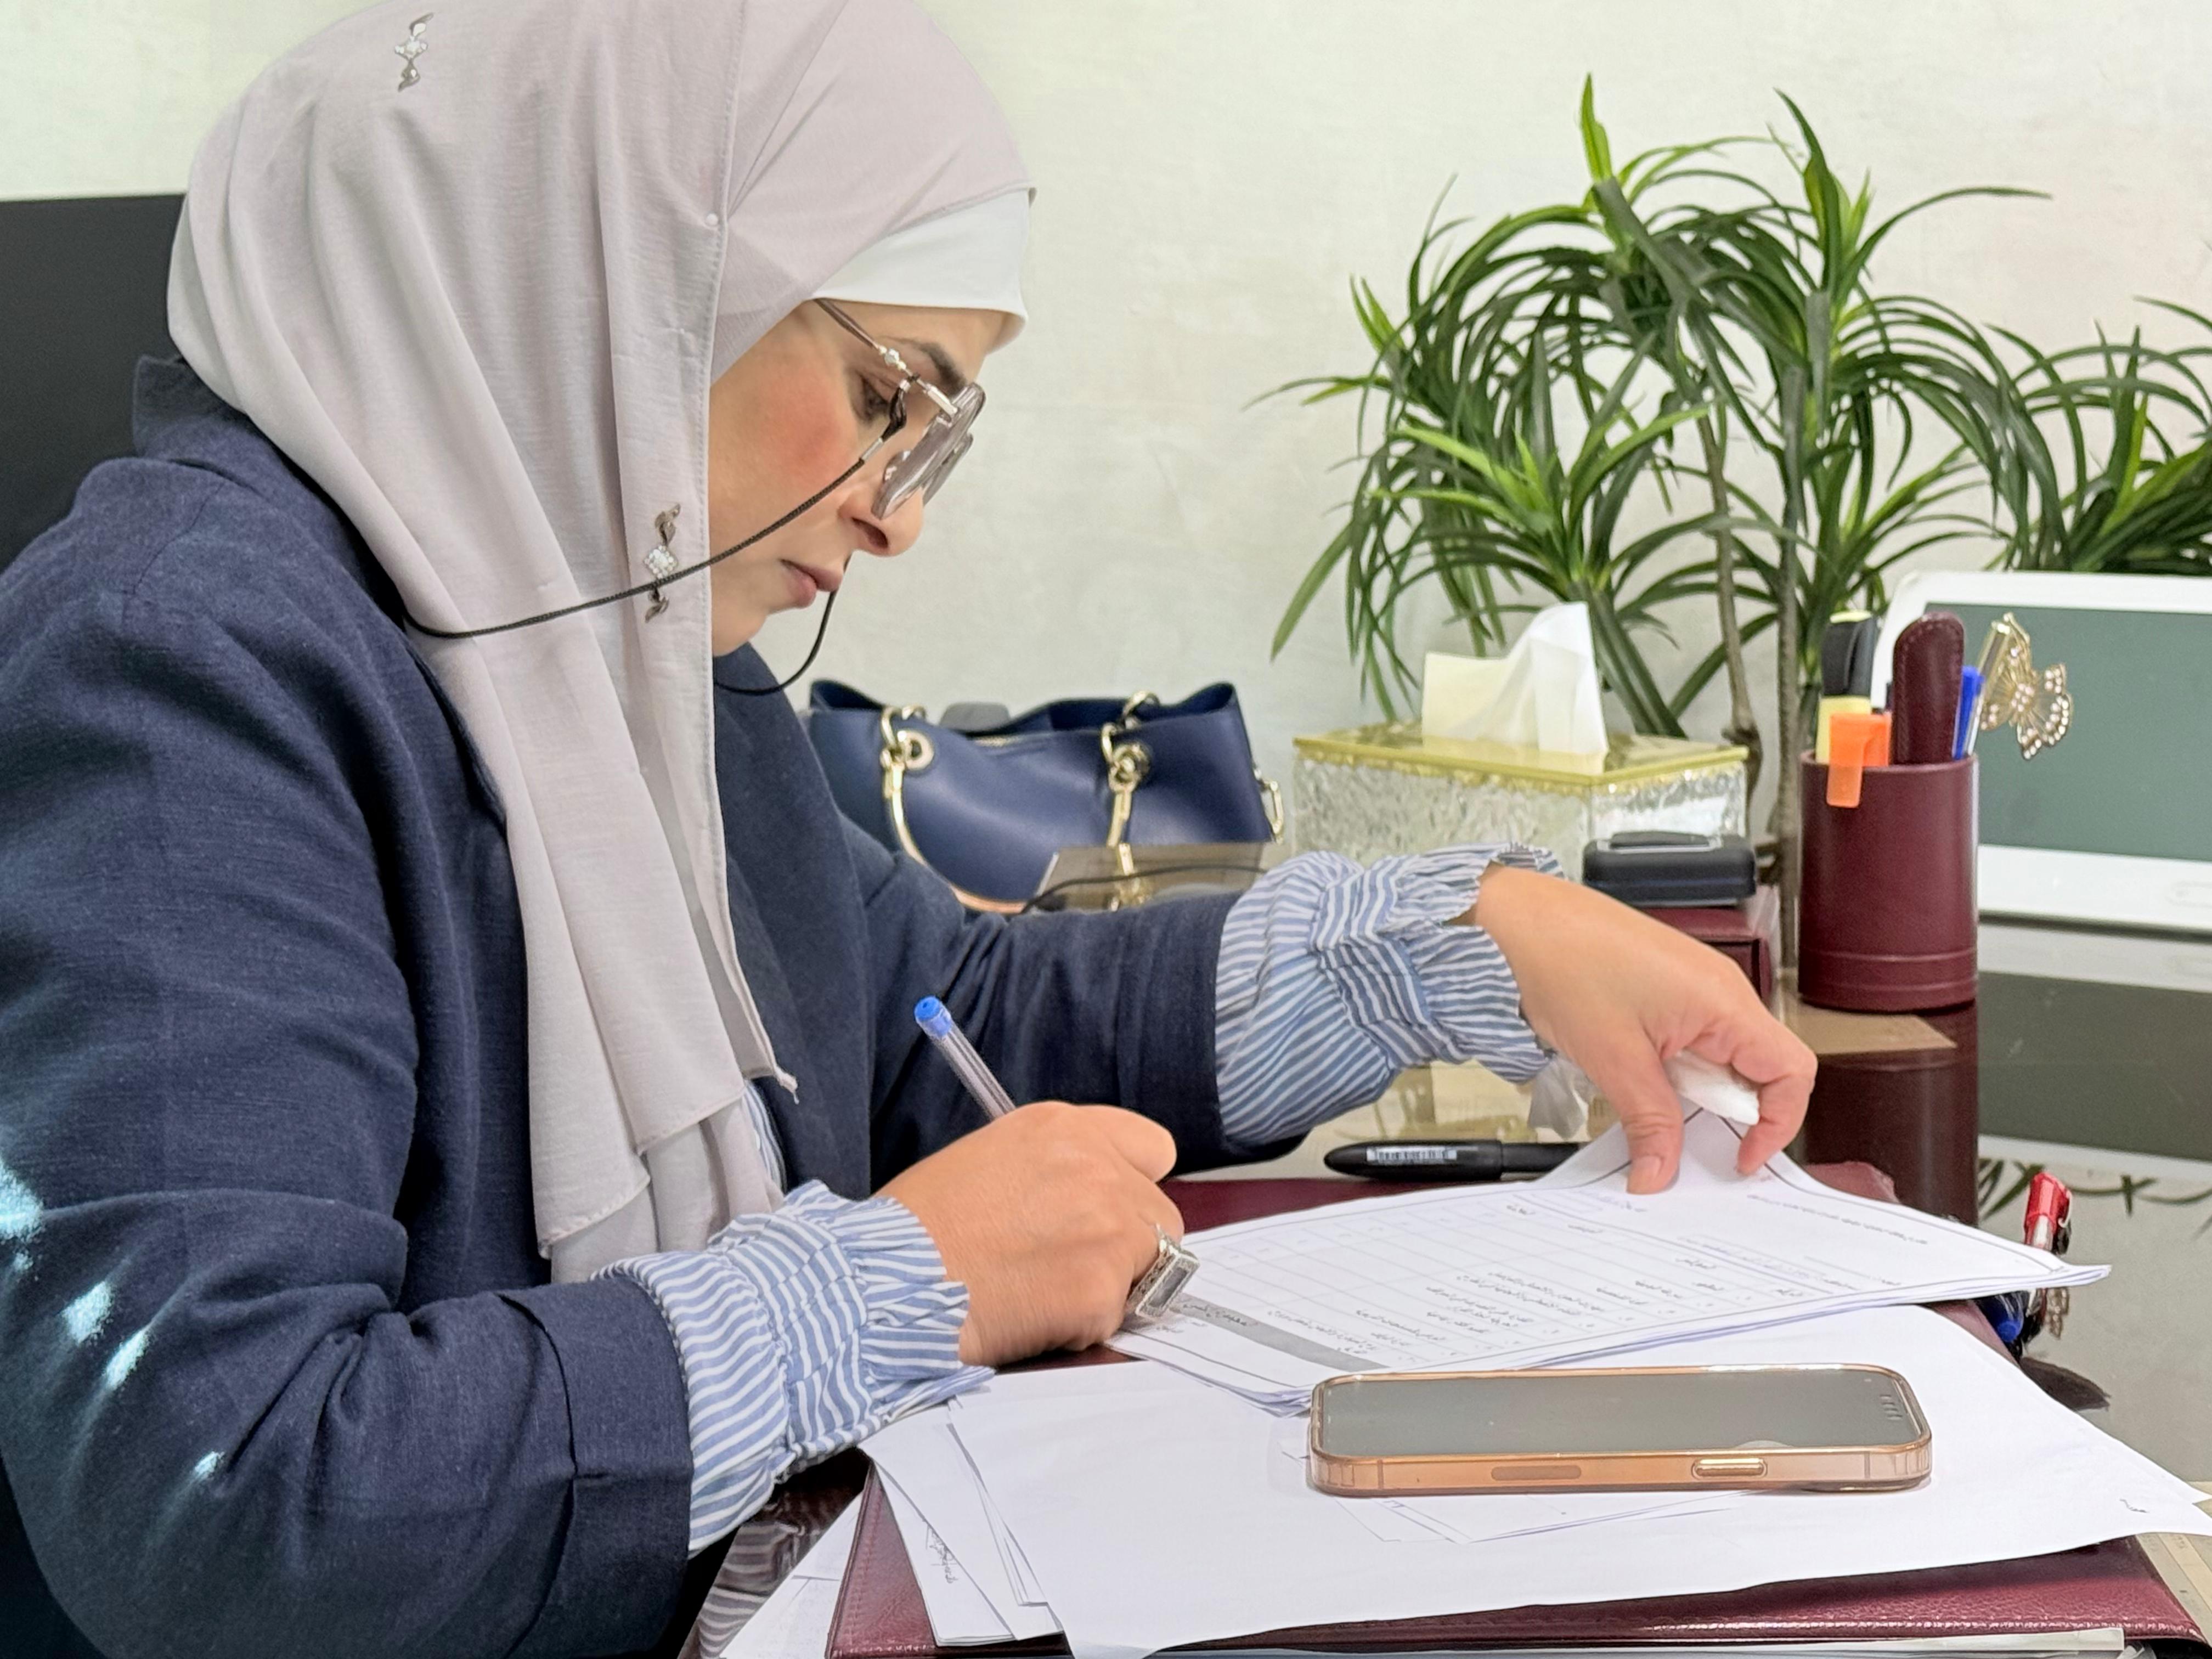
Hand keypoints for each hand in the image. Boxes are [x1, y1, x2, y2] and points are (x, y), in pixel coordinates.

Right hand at [879, 1103, 1181, 1365]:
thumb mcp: (990, 1159)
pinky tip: (1030, 1317)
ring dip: (1110, 1284)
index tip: (1113, 1210)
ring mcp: (1106, 1226)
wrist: (888, 1282)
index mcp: (1064, 1128)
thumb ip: (1055, 1168)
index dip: (1135, 1184)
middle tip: (1068, 1265)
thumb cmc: (920, 1228)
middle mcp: (1095, 1167)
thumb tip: (1088, 1198)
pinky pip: (1116, 1314)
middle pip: (1159, 1214)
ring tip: (1043, 1292)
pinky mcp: (1101, 1287)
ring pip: (1150, 1266)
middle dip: (1128, 1244)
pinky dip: (1082, 1325)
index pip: (1152, 1147)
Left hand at [1470, 865, 1815, 1192]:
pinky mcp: (1668, 985)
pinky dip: (1676, 1069)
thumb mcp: (1613, 1060)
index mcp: (1724, 1001)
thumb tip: (1661, 1173)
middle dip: (1730, 1113)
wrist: (1516, 919)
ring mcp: (1695, 984)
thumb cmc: (1562, 963)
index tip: (1741, 1158)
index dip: (1778, 1124)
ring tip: (1651, 1107)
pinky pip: (1694, 1039)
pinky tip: (1639, 1079)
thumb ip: (1649, 1122)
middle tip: (1687, 1142)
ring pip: (1724, 1056)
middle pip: (1762, 1068)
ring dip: (1697, 1092)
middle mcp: (1720, 989)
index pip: (1792, 1072)